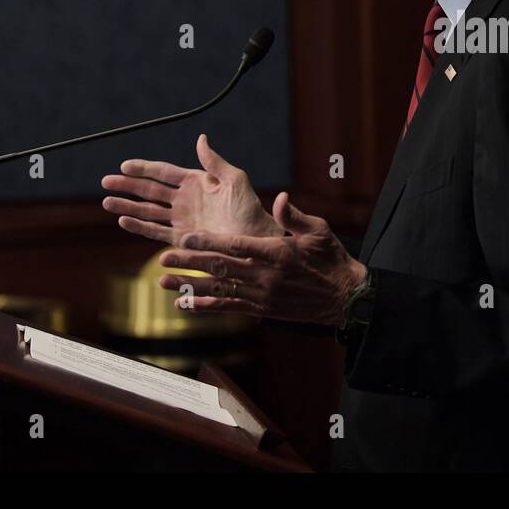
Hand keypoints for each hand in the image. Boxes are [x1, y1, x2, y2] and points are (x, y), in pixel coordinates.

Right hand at [101, 133, 277, 245]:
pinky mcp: (182, 239)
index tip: (124, 165)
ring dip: (127, 206)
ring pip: (148, 211)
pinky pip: (156, 231)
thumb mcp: (234, 179)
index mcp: (196, 182)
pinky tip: (123, 221)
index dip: (144, 168)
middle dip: (127, 186)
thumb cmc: (249, 207)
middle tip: (105, 181)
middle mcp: (185, 200)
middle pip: (150, 191)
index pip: (163, 172)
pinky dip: (139, 227)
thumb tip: (200, 138)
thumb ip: (214, 161)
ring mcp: (181, 220)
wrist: (255, 237)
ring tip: (106, 201)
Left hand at [157, 192, 367, 326]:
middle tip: (163, 258)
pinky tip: (185, 303)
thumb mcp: (318, 230)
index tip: (186, 237)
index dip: (208, 242)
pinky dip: (205, 306)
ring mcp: (263, 295)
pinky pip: (229, 307)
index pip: (235, 246)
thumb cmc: (330, 258)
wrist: (344, 296)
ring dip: (190, 285)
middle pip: (220, 268)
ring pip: (219, 289)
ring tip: (164, 281)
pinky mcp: (262, 309)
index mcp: (277, 252)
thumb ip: (294, 216)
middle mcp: (266, 276)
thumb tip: (280, 198)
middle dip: (190, 263)